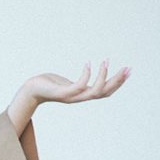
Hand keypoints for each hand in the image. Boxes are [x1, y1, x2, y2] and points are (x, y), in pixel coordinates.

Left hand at [8, 60, 129, 134]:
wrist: (31, 90)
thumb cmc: (49, 85)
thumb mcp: (68, 82)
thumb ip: (80, 80)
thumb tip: (87, 72)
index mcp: (83, 95)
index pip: (106, 92)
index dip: (118, 83)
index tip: (128, 71)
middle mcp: (79, 98)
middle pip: (104, 93)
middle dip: (117, 81)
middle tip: (128, 68)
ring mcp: (71, 97)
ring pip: (94, 92)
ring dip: (102, 77)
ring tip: (106, 62)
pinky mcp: (62, 93)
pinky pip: (78, 86)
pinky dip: (85, 75)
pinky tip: (88, 63)